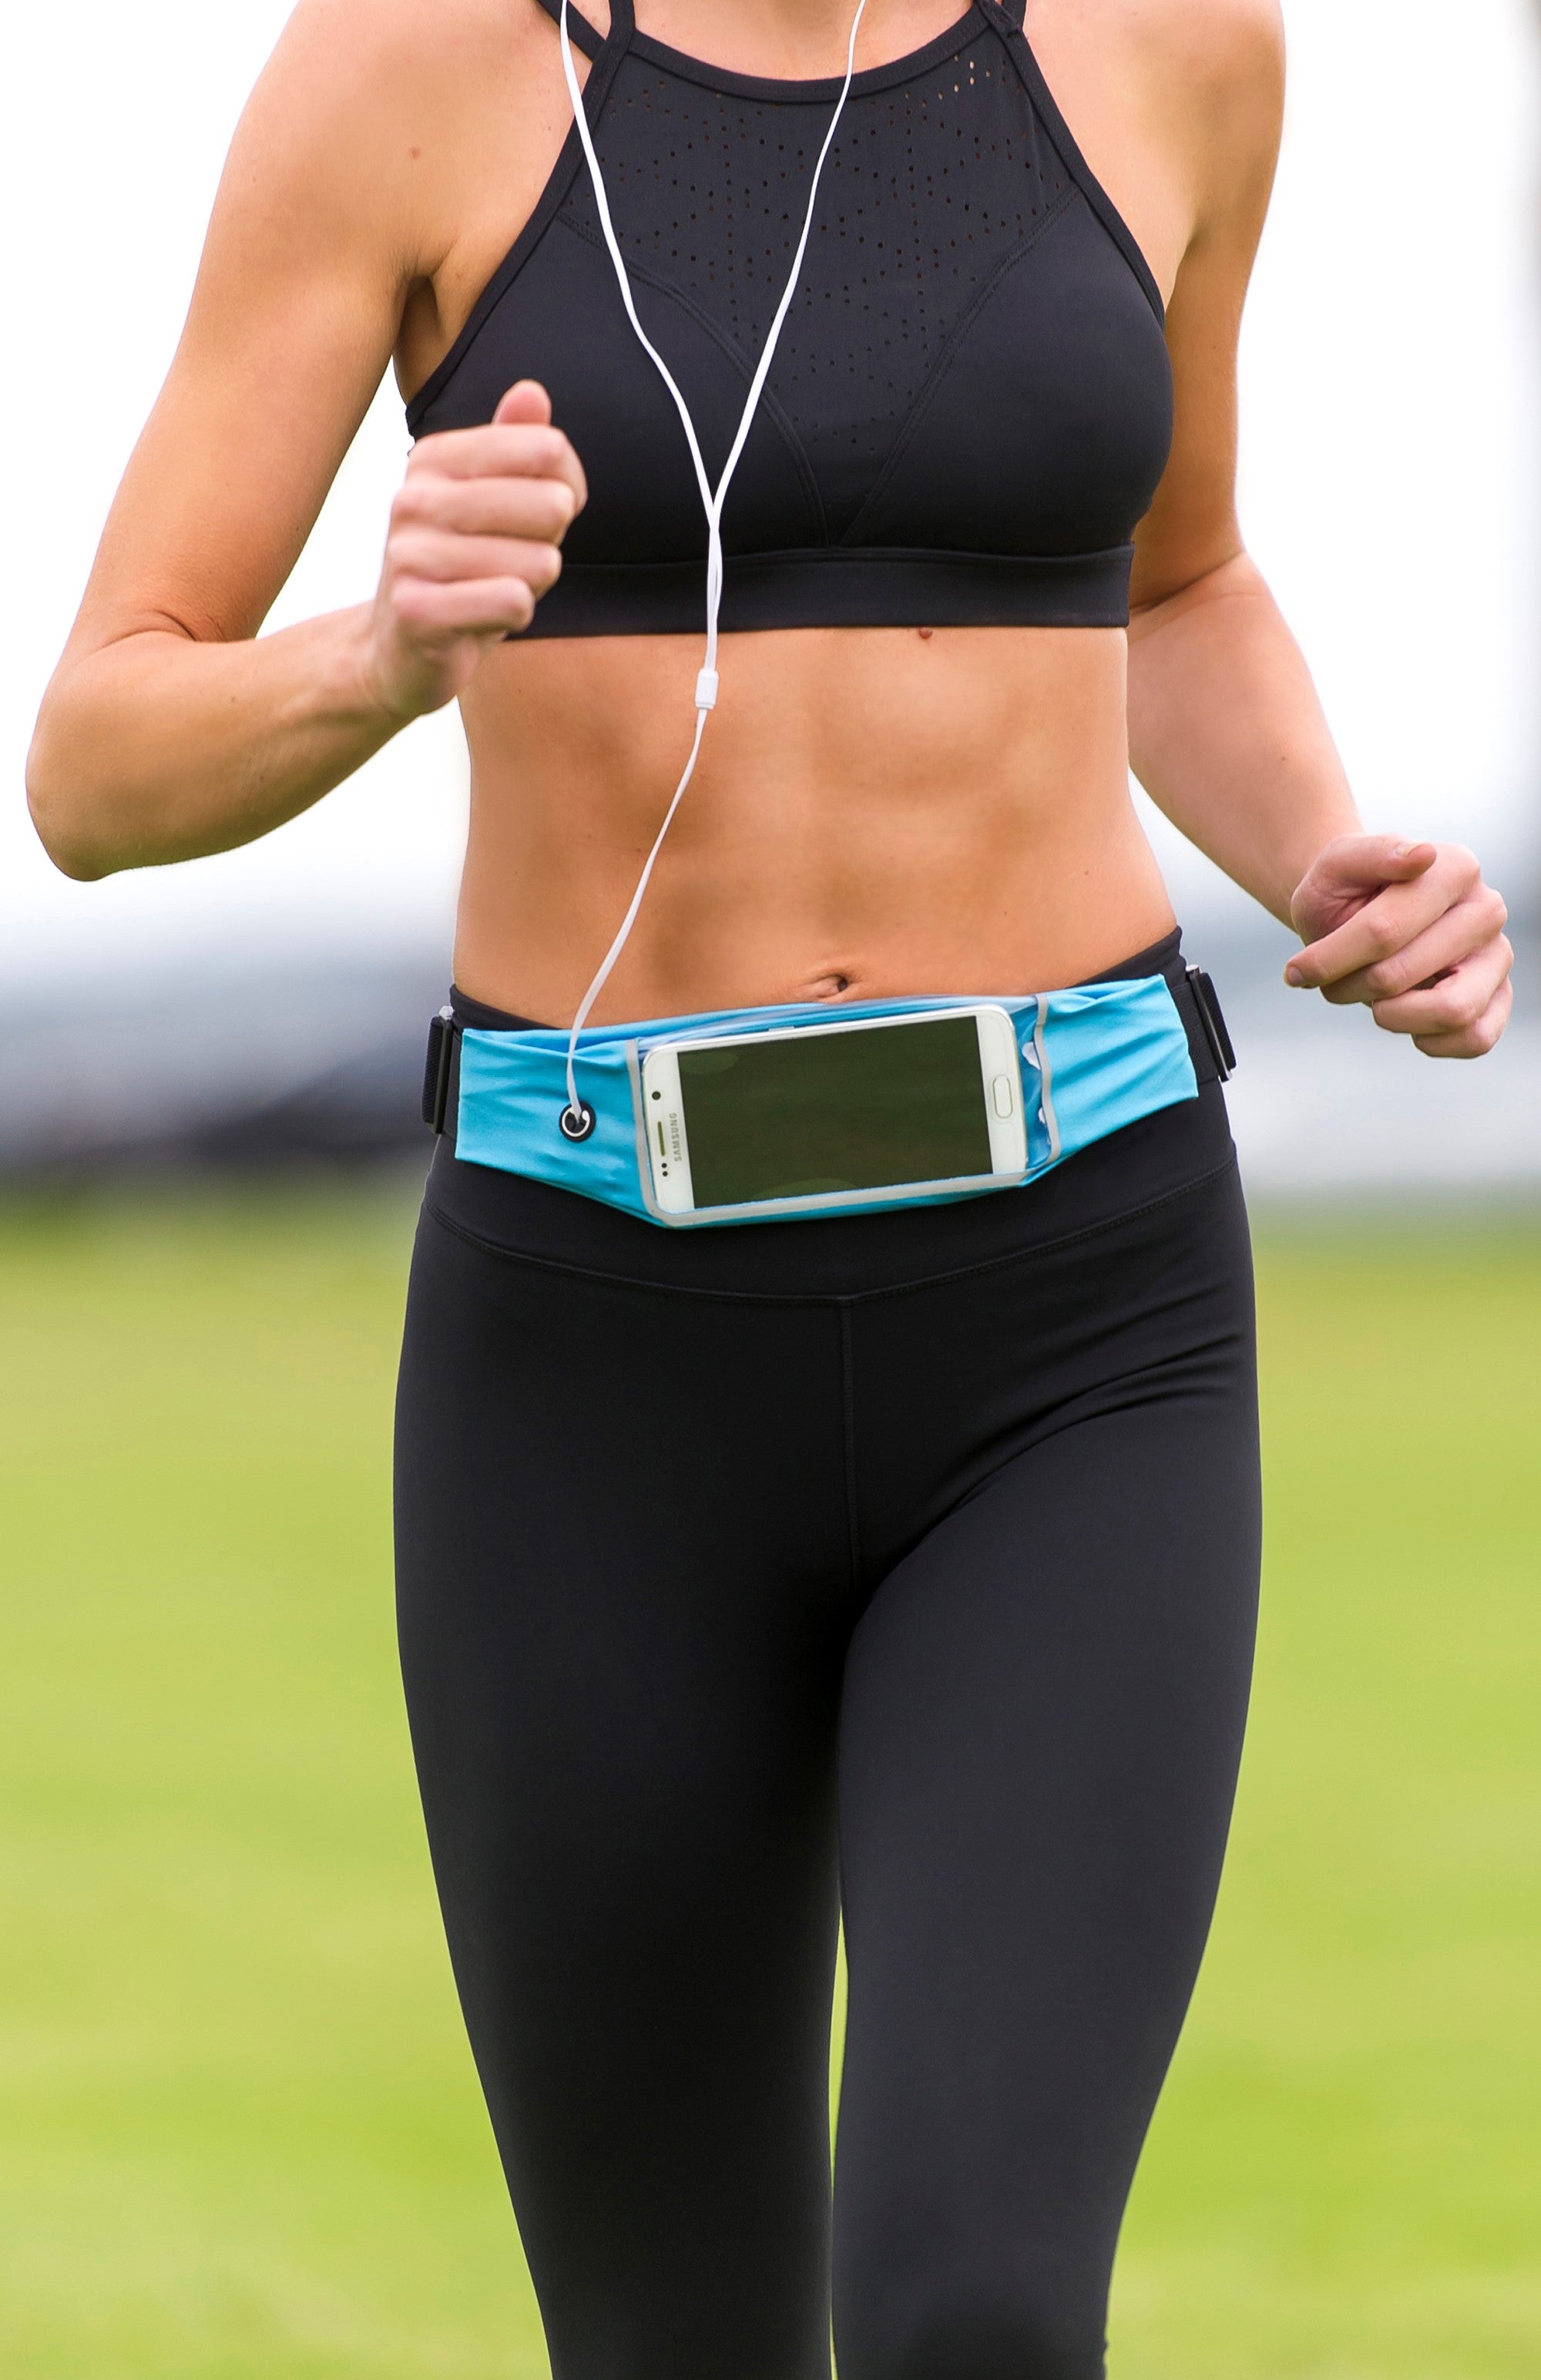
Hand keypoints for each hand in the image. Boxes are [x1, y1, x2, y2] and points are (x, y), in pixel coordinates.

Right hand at [364, 380, 586, 719]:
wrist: (400, 649)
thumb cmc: (462, 568)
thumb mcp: (493, 501)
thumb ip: (515, 446)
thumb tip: (532, 392)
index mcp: (434, 457)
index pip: (548, 449)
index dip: (570, 488)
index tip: (545, 514)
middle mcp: (414, 498)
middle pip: (550, 504)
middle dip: (552, 542)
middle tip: (517, 560)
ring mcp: (408, 554)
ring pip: (538, 562)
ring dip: (534, 586)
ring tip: (498, 589)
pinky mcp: (416, 610)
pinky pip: (513, 602)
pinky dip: (517, 615)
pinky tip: (486, 619)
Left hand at [1286, 834, 1511, 1057]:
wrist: (1355, 916)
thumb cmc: (1345, 892)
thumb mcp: (1338, 865)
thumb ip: (1374, 853)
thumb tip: (1421, 855)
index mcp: (1455, 868)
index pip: (1383, 932)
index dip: (1329, 960)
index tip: (1297, 969)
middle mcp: (1486, 910)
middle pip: (1401, 974)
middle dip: (1352, 985)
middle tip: (1335, 980)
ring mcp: (1496, 956)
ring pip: (1451, 1011)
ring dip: (1391, 1017)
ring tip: (1375, 998)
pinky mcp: (1498, 997)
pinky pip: (1476, 1038)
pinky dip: (1430, 1040)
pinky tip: (1405, 1017)